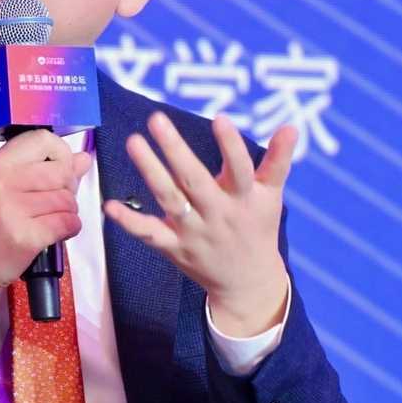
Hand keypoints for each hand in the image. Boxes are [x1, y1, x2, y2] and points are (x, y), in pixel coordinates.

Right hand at [0, 131, 93, 319]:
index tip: (60, 169)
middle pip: (61, 172)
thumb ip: (44, 169)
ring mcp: (14, 211)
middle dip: (69, 187)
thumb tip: (83, 158)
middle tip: (56, 201)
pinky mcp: (26, 237)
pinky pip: (68, 223)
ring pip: (67, 200)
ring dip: (68, 211)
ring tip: (52, 219)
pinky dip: (71, 228)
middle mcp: (3, 183)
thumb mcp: (3, 188)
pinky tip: (57, 232)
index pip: (42, 139)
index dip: (61, 152)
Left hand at [105, 113, 295, 335]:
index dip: (231, 146)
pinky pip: (150, 234)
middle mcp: (218, 214)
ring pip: (170, 199)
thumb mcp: (272, 196)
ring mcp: (194, 232)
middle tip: (157, 119)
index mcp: (244, 199)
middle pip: (194, 180)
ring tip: (134, 141)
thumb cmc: (258, 228)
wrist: (247, 283)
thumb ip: (278, 160)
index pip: (240, 170)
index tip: (221, 119)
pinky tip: (110, 205)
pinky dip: (129, 222)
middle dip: (175, 150)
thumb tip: (291, 127)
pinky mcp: (175, 247)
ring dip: (150, 170)